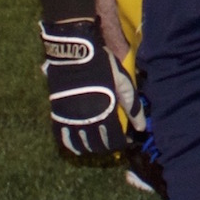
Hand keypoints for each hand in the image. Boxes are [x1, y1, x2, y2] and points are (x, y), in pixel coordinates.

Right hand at [40, 18, 139, 156]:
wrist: (75, 51)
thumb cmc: (103, 65)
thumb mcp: (123, 82)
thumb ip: (133, 106)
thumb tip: (142, 128)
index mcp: (106, 112)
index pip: (115, 139)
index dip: (122, 143)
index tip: (126, 140)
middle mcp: (87, 119)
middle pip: (98, 145)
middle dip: (107, 146)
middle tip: (112, 141)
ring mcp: (70, 117)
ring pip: (80, 145)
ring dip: (90, 147)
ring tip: (97, 143)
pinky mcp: (57, 113)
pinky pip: (62, 138)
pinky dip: (70, 145)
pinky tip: (77, 146)